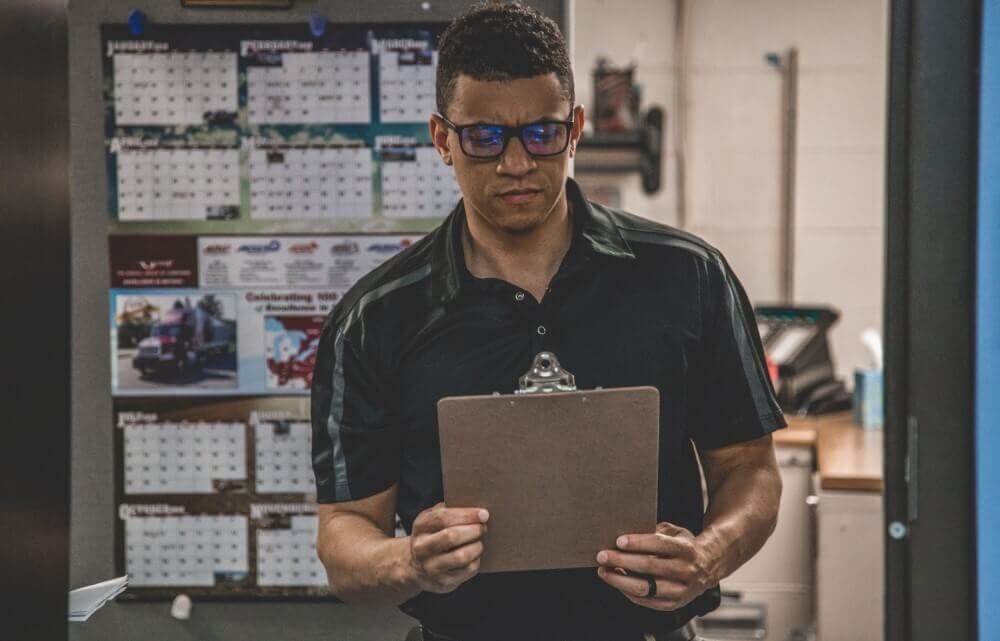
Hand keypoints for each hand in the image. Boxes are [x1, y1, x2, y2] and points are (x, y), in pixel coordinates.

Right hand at [408, 502, 488, 593]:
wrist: (416, 567)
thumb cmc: (432, 536)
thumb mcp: (433, 520)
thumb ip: (449, 511)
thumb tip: (475, 509)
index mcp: (420, 527)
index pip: (443, 517)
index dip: (466, 515)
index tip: (484, 514)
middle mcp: (422, 547)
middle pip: (452, 536)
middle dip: (474, 530)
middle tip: (483, 528)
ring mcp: (431, 567)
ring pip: (461, 556)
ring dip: (477, 547)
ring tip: (479, 542)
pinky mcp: (443, 582)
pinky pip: (467, 570)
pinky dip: (476, 561)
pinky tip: (475, 556)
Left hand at [595, 522, 714, 611]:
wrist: (708, 567)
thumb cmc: (684, 546)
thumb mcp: (675, 533)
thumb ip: (655, 532)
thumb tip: (626, 532)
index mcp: (686, 548)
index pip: (659, 544)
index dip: (638, 542)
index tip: (618, 540)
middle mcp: (685, 570)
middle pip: (649, 566)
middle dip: (621, 560)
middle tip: (602, 555)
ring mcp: (680, 590)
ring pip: (645, 587)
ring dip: (620, 580)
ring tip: (604, 571)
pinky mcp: (674, 604)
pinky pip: (646, 601)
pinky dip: (628, 592)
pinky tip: (616, 582)